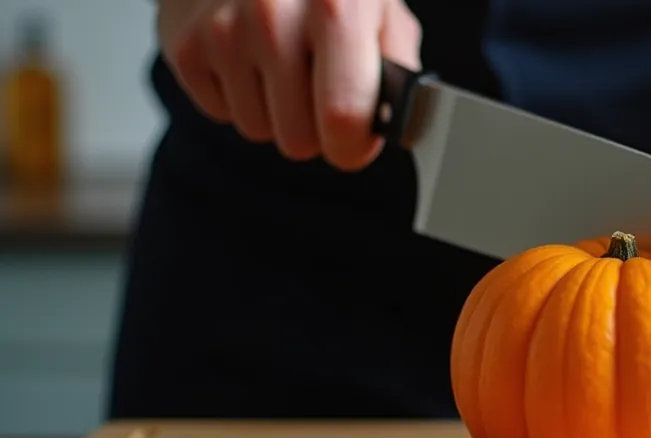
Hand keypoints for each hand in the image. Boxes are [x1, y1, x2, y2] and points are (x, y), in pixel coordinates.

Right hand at [156, 0, 420, 170]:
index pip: (344, 118)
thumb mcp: (380, 9)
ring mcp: (222, 29)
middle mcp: (273, 14)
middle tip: (317, 90)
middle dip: (314, 129)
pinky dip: (237, 95)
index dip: (353, 146)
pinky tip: (246, 56)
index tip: (354, 141)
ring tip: (280, 63)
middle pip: (298, 139)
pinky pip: (221, 113)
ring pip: (259, 131)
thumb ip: (396, 68)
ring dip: (274, 111)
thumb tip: (400, 125)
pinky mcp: (184, 43)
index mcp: (337, 7)